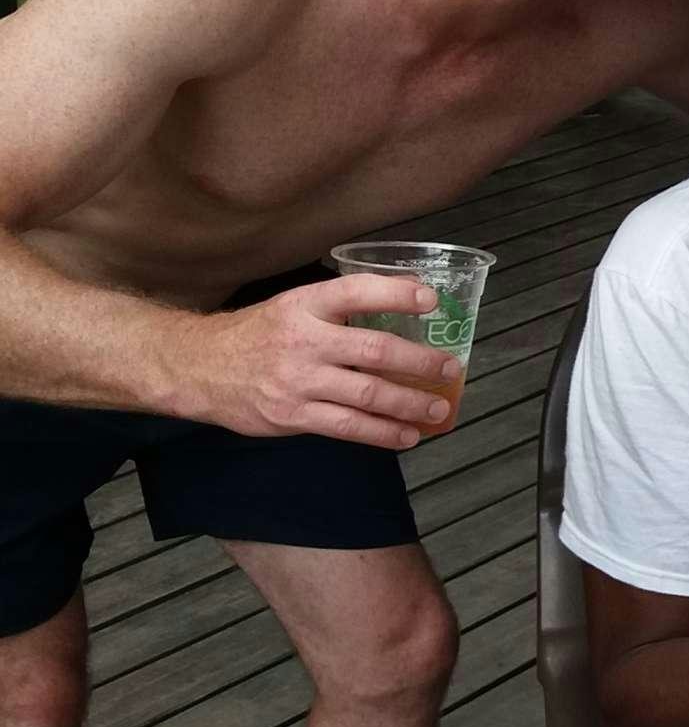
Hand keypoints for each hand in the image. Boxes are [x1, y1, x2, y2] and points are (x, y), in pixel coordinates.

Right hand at [178, 275, 463, 448]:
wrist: (200, 368)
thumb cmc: (258, 335)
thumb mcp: (292, 306)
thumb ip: (337, 309)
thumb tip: (401, 303)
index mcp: (305, 304)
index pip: (356, 291)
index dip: (396, 293)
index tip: (431, 299)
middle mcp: (304, 339)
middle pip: (373, 350)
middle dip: (419, 362)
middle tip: (450, 369)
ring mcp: (298, 380)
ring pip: (367, 394)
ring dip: (410, 404)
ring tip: (438, 409)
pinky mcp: (293, 416)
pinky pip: (348, 427)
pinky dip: (382, 433)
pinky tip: (407, 436)